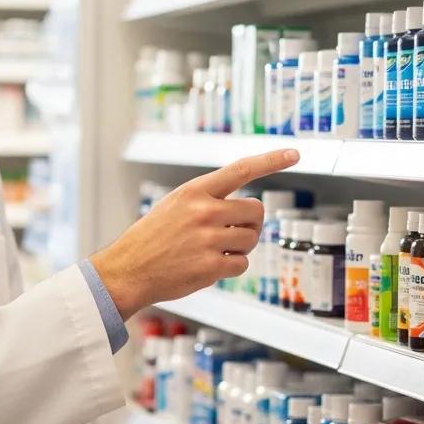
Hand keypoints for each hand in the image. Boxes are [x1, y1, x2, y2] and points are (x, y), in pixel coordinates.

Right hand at [89, 148, 298, 317]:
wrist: (128, 270)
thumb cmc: (153, 238)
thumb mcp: (175, 204)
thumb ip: (207, 200)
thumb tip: (248, 208)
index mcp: (194, 191)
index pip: (241, 169)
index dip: (271, 160)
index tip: (295, 154)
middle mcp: (203, 211)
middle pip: (256, 211)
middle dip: (250, 223)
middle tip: (232, 232)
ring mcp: (208, 239)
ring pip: (251, 239)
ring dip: (240, 247)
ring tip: (214, 250)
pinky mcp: (211, 266)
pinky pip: (242, 264)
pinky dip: (231, 267)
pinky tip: (209, 266)